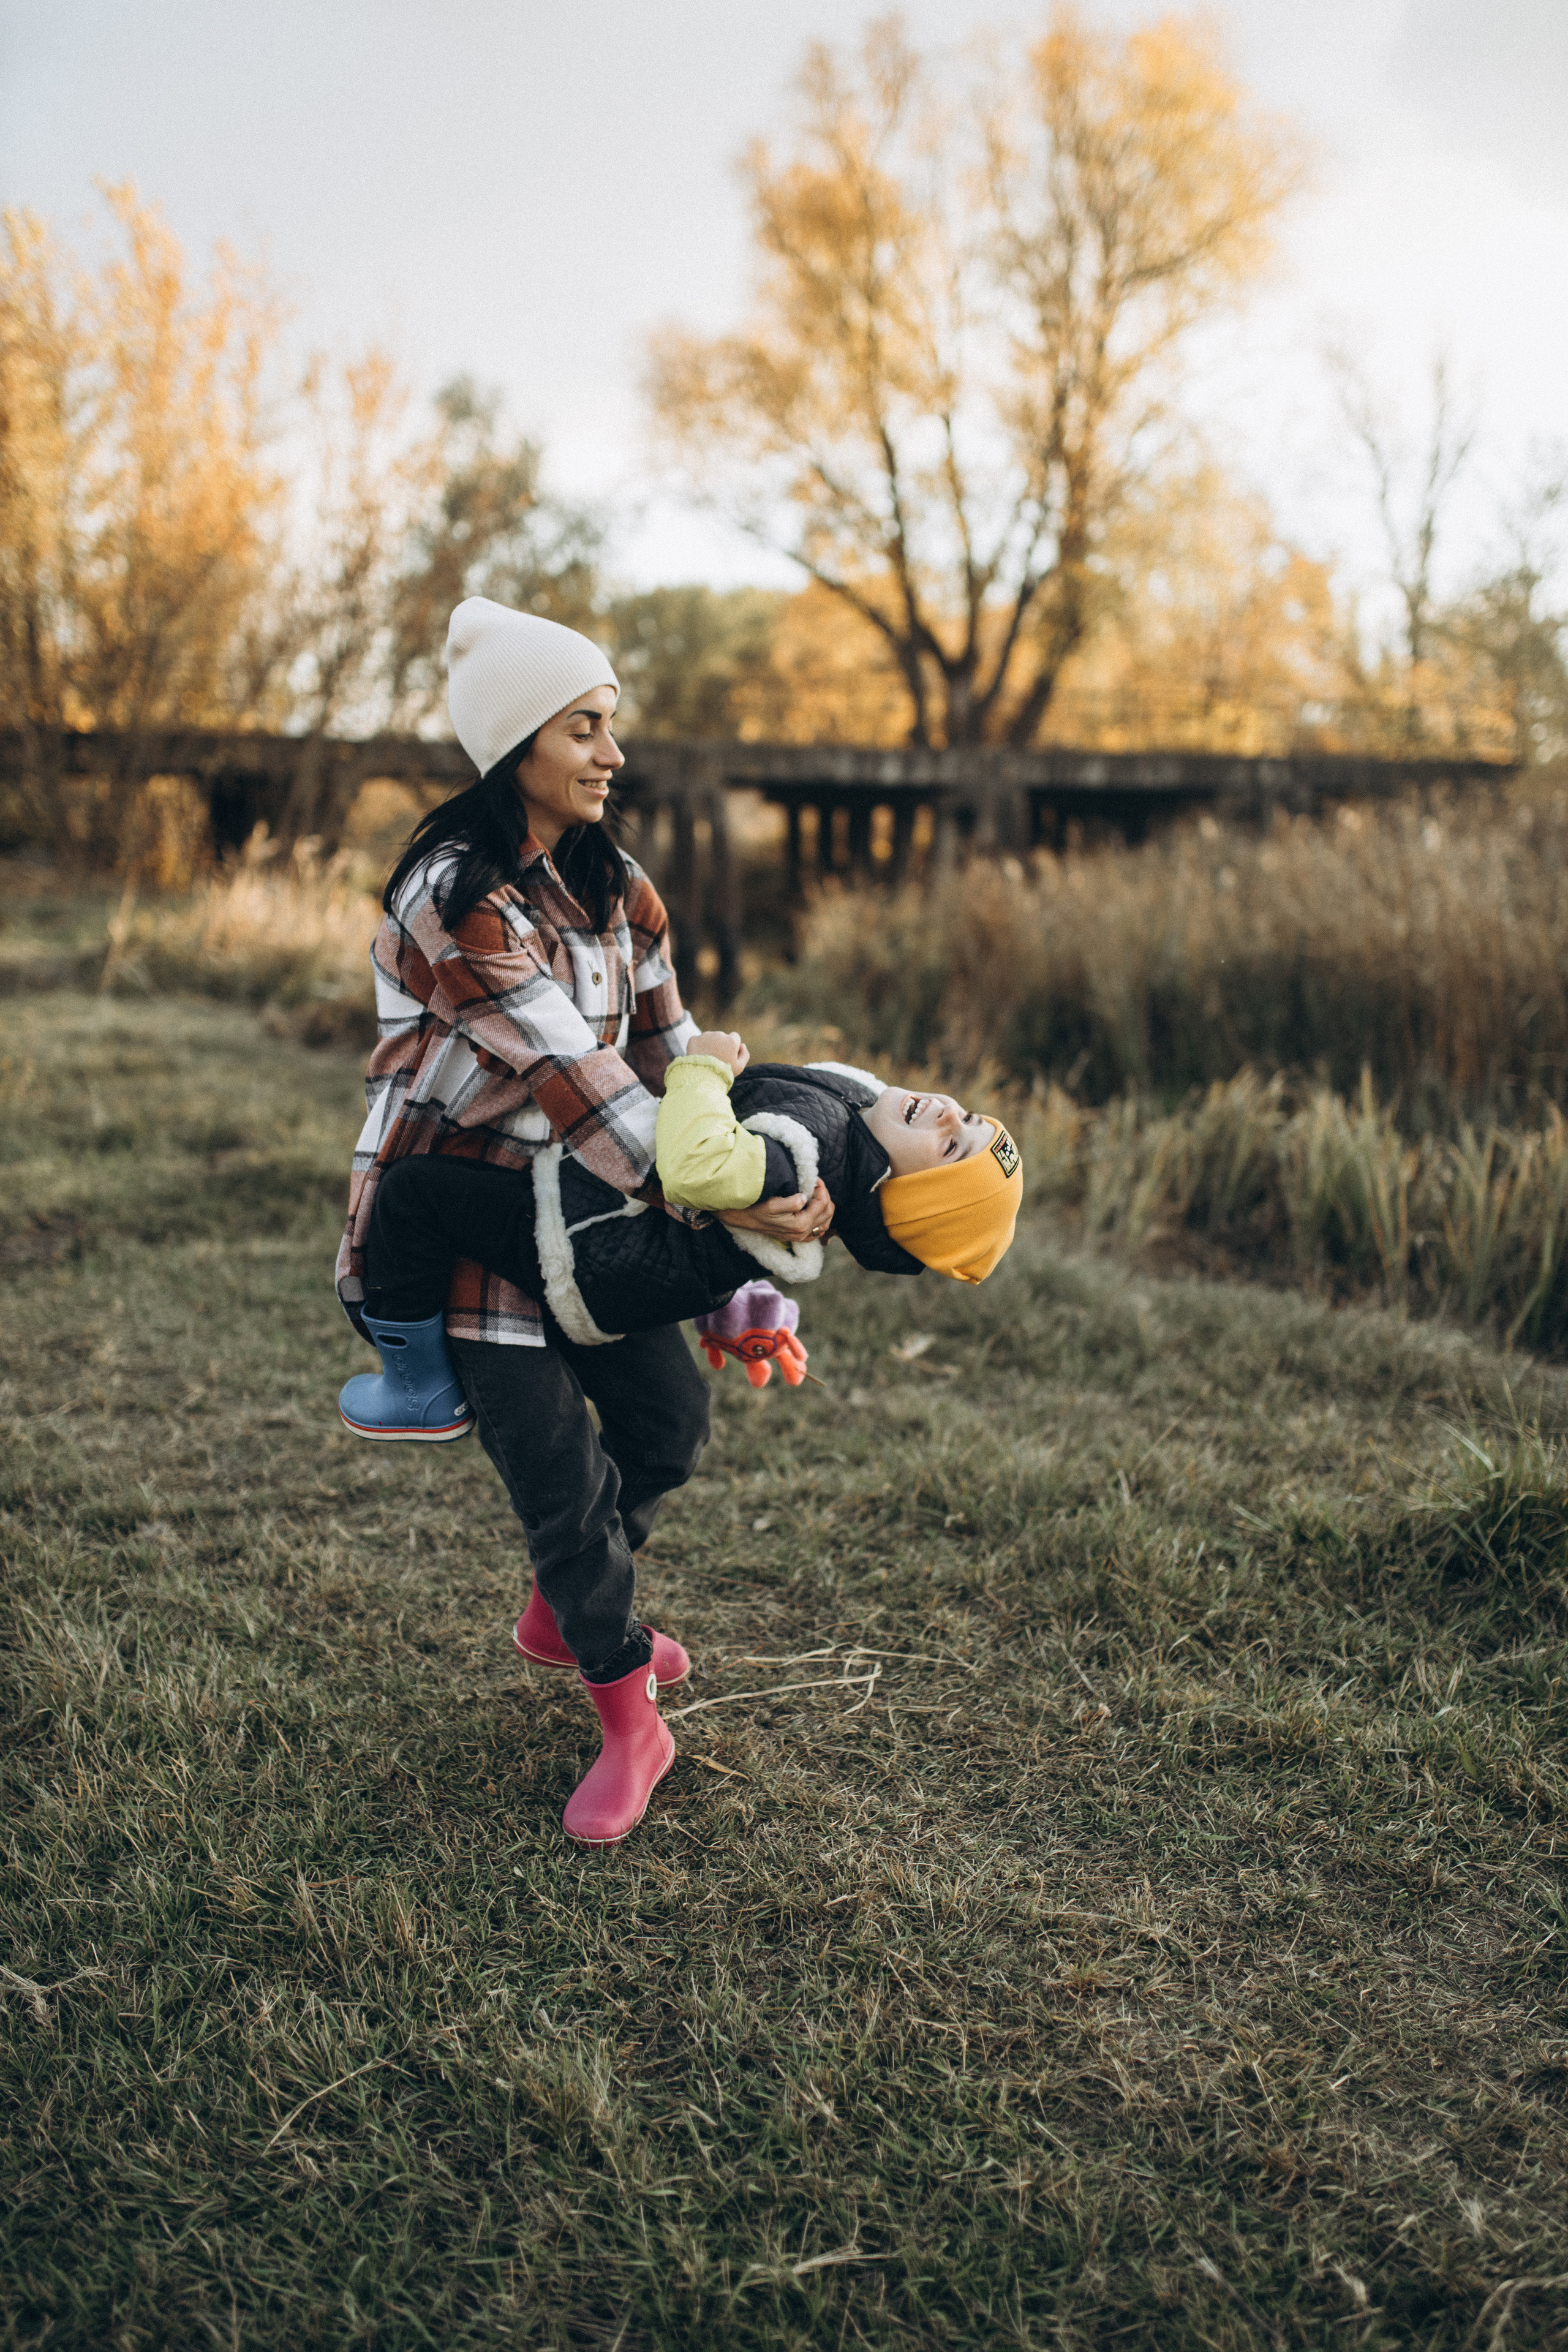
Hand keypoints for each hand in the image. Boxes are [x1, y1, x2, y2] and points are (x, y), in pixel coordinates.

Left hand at [687, 1029, 748, 1074]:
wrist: (702, 1076)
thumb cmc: (723, 1072)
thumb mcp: (739, 1067)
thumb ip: (744, 1054)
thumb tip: (742, 1045)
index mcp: (731, 1040)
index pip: (734, 1037)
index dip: (732, 1046)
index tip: (728, 1055)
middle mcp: (719, 1034)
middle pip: (721, 1037)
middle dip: (720, 1045)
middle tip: (716, 1059)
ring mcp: (705, 1036)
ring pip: (709, 1038)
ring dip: (709, 1045)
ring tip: (707, 1059)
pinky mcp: (694, 1039)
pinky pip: (697, 1041)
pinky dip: (698, 1047)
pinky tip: (699, 1057)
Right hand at [719, 1177, 834, 1244]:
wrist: (744, 1218)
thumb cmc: (757, 1209)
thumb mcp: (773, 1204)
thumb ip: (792, 1202)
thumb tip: (805, 1197)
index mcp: (800, 1224)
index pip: (822, 1204)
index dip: (821, 1188)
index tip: (814, 1178)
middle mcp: (803, 1233)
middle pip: (827, 1213)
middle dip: (825, 1195)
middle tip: (816, 1184)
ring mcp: (801, 1236)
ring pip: (826, 1222)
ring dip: (825, 1206)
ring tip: (816, 1193)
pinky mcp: (798, 1236)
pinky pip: (819, 1229)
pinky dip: (822, 1217)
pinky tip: (815, 1208)